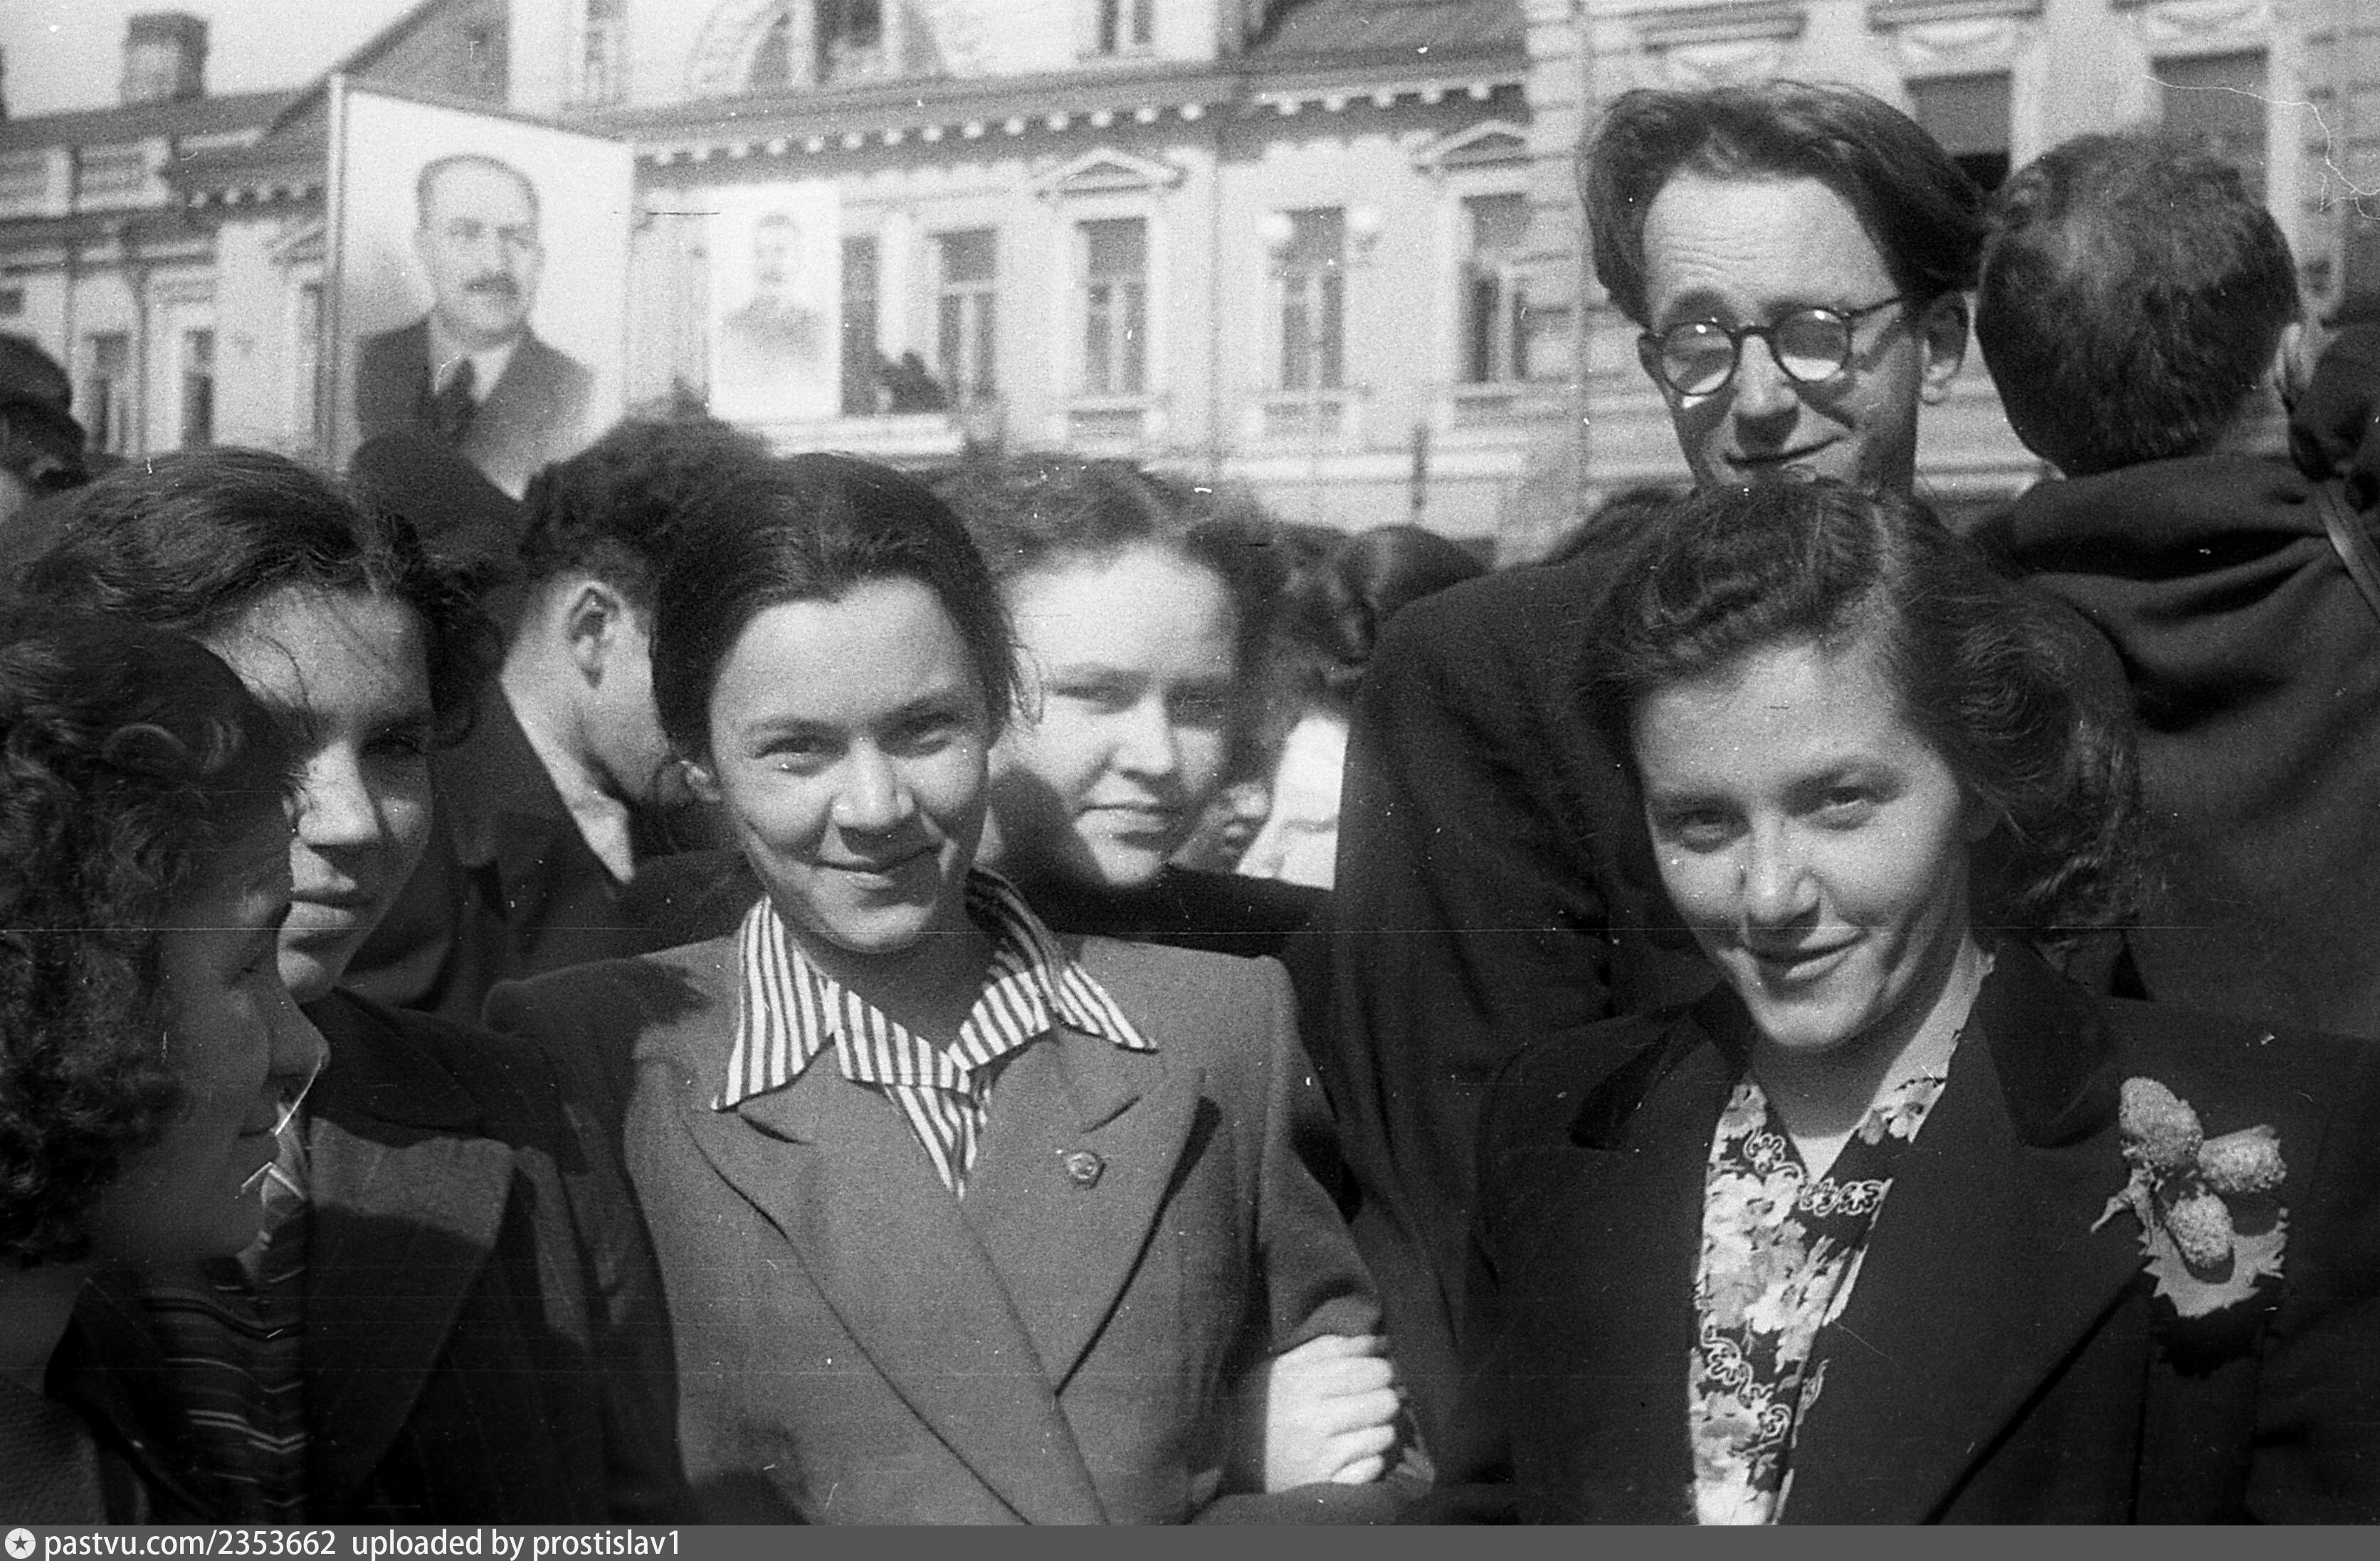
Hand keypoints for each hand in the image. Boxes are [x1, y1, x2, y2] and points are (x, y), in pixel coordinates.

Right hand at [1254, 1332, 1402, 1489]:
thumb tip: (1379, 1340)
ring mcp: (1321, 1456)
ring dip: (1377, 1431)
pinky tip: (1350, 1455)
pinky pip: (1374, 1468)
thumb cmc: (1262, 1404)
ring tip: (1356, 1430)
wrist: (1227, 1456)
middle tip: (1366, 1403)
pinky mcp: (1327, 1486)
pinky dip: (1369, 1461)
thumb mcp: (1286, 1365)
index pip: (1375, 1370)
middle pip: (1386, 1401)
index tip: (1369, 1376)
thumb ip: (1331, 1347)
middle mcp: (1314, 1419)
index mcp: (1304, 1383)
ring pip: (1384, 1435)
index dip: (1380, 1370)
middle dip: (1382, 1399)